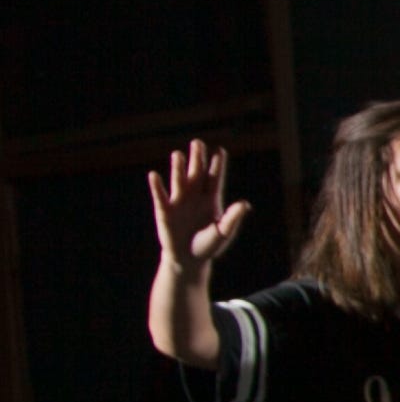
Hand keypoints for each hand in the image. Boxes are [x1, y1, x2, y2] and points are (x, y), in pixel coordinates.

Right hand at [147, 141, 251, 272]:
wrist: (188, 259)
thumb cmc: (209, 245)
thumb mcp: (223, 232)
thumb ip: (232, 218)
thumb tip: (245, 204)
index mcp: (211, 199)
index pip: (215, 178)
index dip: (217, 165)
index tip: (220, 151)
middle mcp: (195, 196)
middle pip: (197, 173)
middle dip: (197, 159)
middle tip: (197, 142)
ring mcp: (179, 202)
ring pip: (179, 181)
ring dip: (179, 169)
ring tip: (178, 154)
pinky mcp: (165, 212)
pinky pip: (160, 197)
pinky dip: (157, 186)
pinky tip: (154, 175)